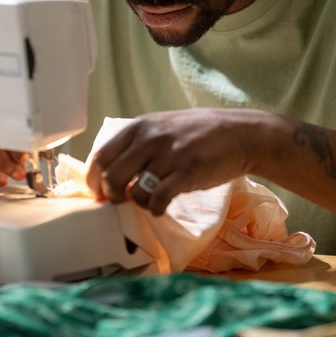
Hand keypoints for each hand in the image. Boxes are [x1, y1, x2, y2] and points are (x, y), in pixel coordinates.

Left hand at [86, 108, 271, 215]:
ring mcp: (169, 155)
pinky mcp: (187, 172)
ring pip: (134, 191)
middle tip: (122, 202)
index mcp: (139, 126)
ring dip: (138, 203)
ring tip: (149, 202)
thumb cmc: (199, 133)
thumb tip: (111, 172)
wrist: (241, 134)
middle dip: (112, 196)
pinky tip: (162, 208)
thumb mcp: (162, 127)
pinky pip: (158, 199)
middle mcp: (150, 138)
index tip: (99, 194)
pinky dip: (156, 209)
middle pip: (111, 176)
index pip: (101, 156)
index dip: (94, 180)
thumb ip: (138, 144)